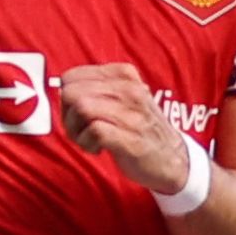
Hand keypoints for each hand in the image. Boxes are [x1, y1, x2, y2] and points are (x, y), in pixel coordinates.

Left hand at [58, 61, 190, 196]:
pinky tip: (98, 149)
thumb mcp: (124, 98)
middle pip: (72, 92)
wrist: (173, 159)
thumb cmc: (140, 129)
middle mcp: (128, 90)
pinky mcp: (129, 138)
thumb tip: (62, 90)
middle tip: (79, 130)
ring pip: (81, 108)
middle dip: (67, 115)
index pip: (72, 76)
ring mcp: (130, 114)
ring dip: (75, 130)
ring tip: (87, 140)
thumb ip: (98, 89)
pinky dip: (87, 143)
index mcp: (124, 75)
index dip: (66, 98)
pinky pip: (93, 131)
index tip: (77, 114)